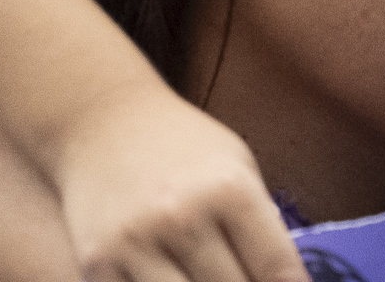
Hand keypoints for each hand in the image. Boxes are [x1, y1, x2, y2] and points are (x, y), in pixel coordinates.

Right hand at [51, 85, 309, 281]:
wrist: (100, 119)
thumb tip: (286, 280)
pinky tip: (172, 277)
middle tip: (244, 278)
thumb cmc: (178, 143)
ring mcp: (137, 243)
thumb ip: (261, 221)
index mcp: (229, 189)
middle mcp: (184, 216)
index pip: (276, 268)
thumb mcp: (236, 164)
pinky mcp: (98, 262)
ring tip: (208, 277)